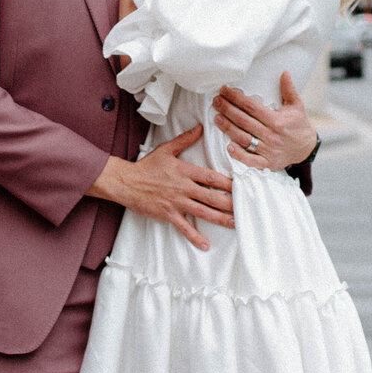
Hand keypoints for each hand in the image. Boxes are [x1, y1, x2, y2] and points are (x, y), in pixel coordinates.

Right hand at [88, 124, 233, 250]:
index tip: (242, 187)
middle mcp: (184, 188)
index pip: (212, 178)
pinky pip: (184, 228)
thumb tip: (200, 127)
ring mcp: (177, 203)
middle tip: (245, 208)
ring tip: (235, 224)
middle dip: (231, 204)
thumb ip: (185, 139)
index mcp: (186, 171)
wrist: (126, 182)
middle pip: (213, 197)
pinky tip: (206, 245)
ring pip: (204, 212)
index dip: (229, 184)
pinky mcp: (168, 215)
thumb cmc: (146, 166)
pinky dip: (195, 237)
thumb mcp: (166, 149)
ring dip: (221, 219)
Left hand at [213, 72, 317, 171]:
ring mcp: (269, 150)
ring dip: (228, 129)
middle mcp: (272, 135)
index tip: (225, 90)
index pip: (251, 107)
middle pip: (244, 121)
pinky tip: (228, 147)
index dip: (236, 98)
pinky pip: (251, 160)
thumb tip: (285, 72)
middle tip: (216, 101)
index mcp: (277, 120)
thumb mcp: (297, 105)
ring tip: (217, 118)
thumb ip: (289, 89)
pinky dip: (239, 155)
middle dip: (228, 110)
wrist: (307, 148)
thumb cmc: (299, 124)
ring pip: (244, 138)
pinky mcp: (267, 163)